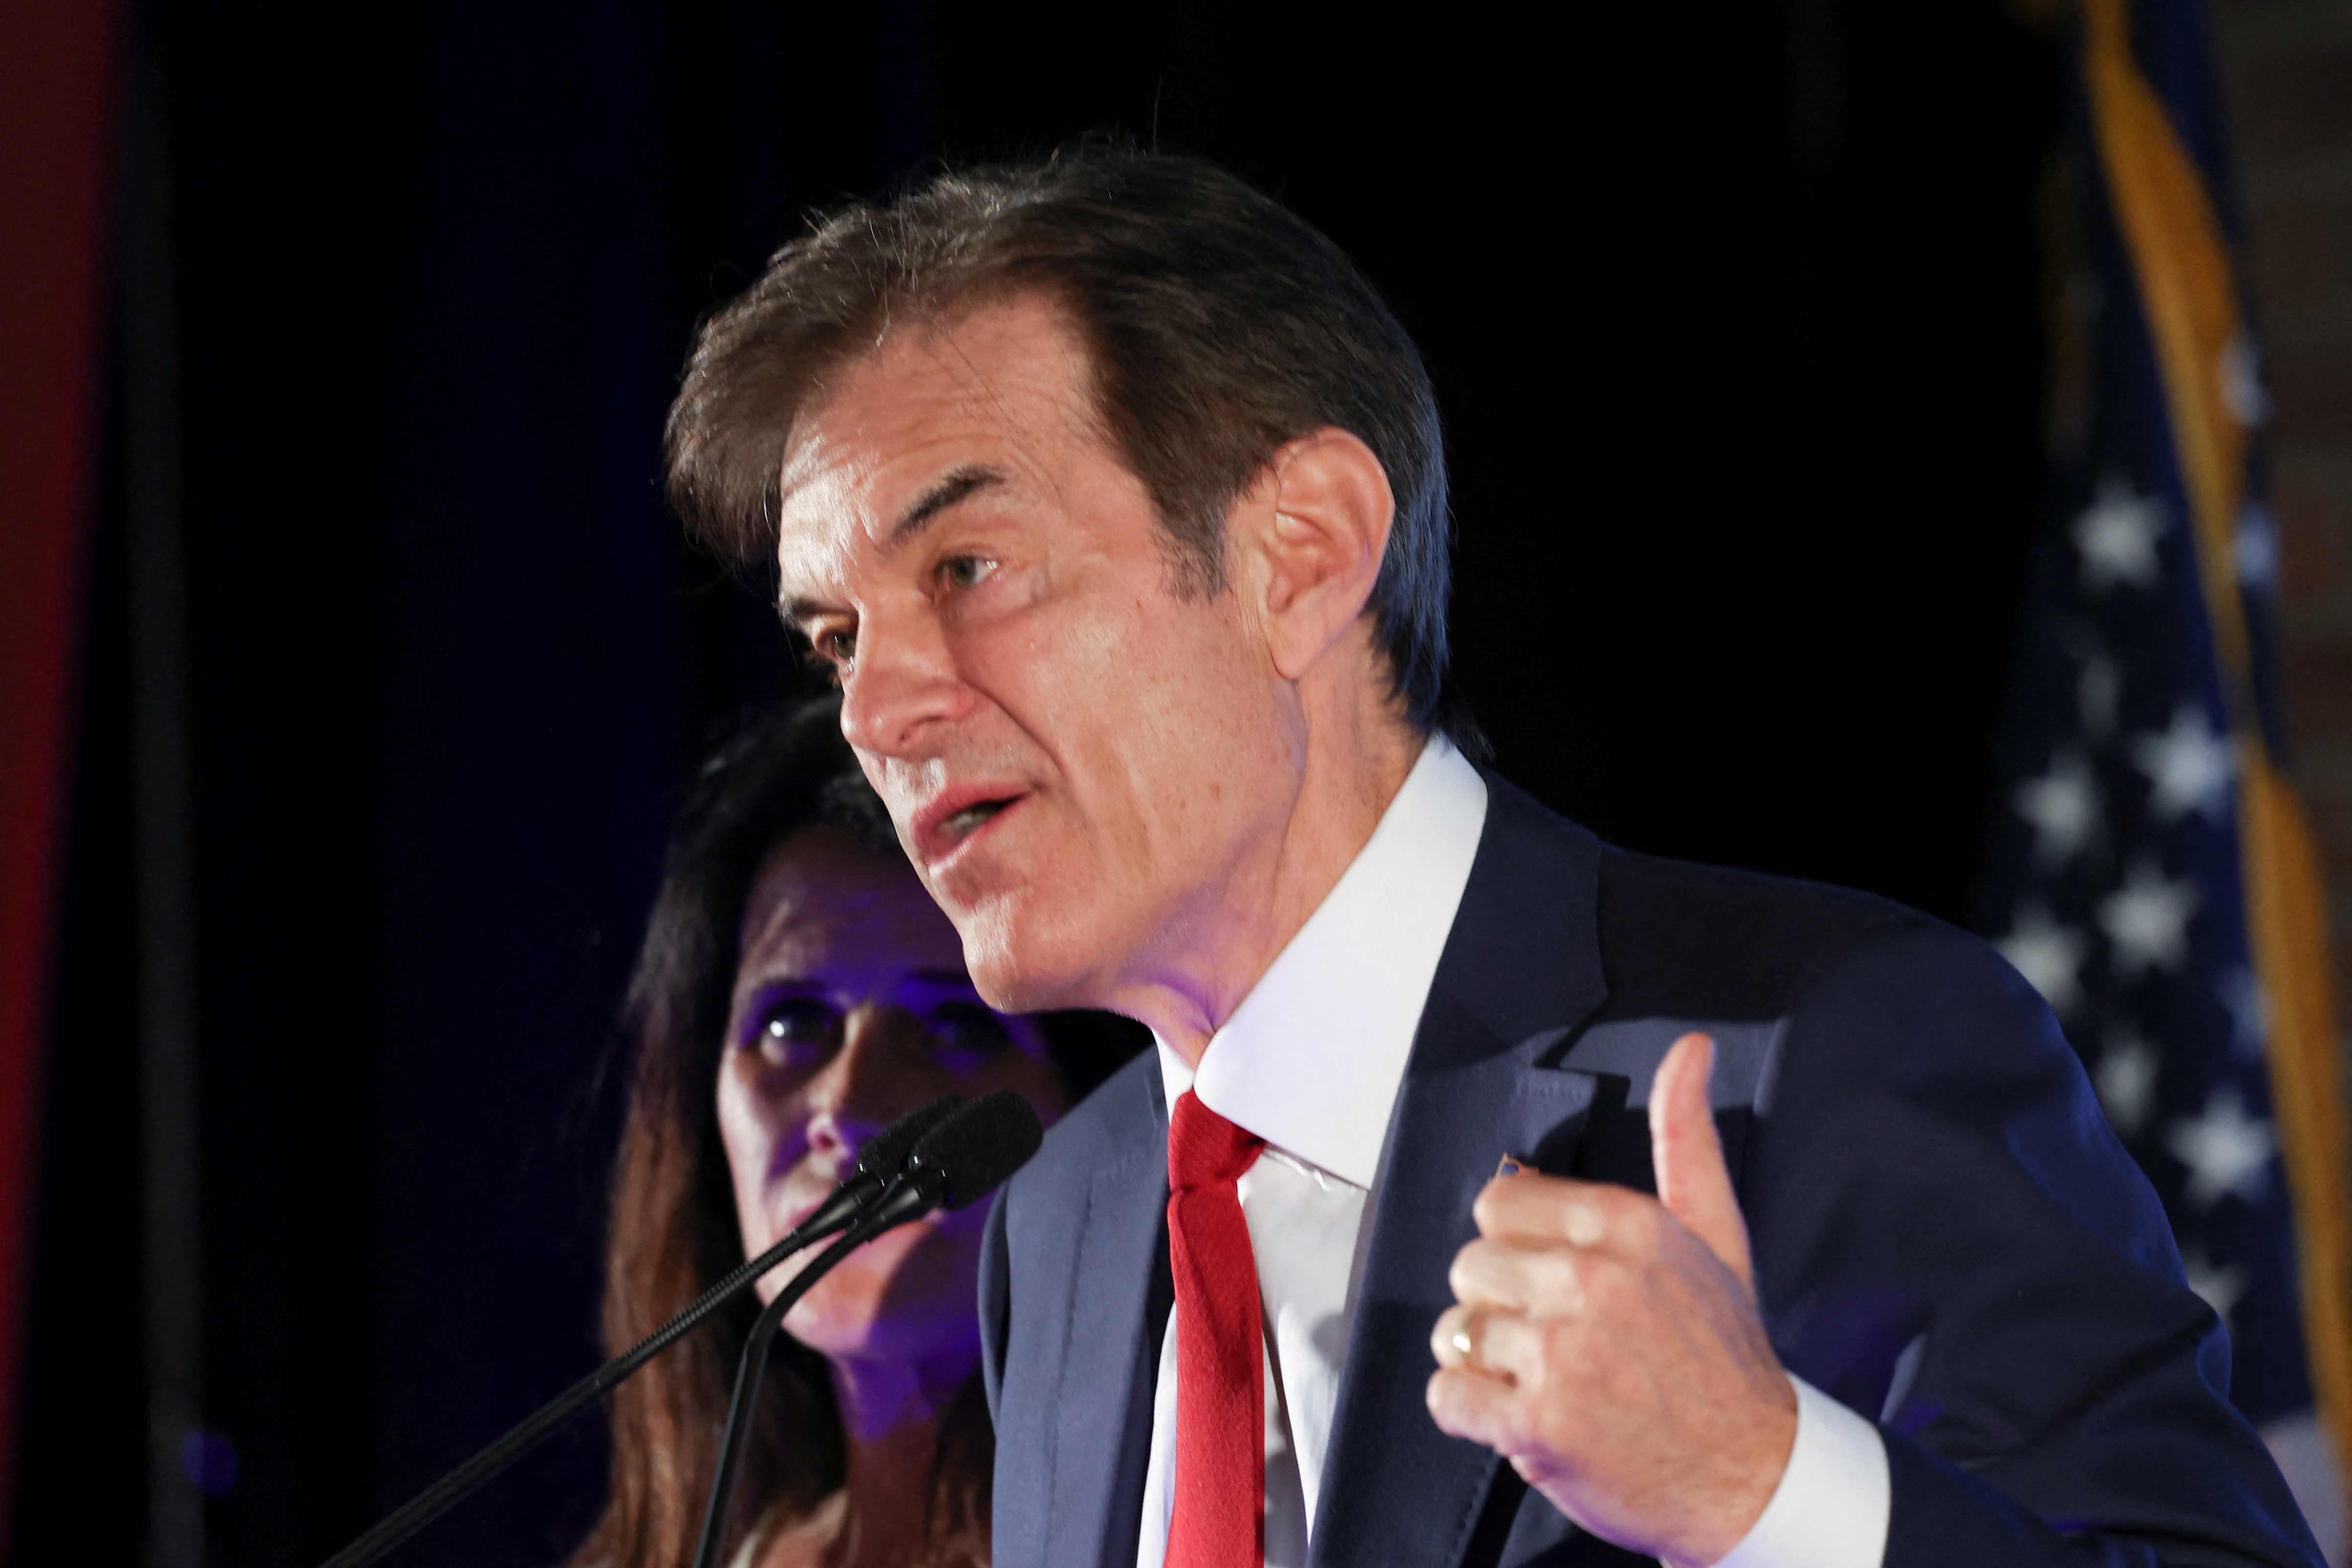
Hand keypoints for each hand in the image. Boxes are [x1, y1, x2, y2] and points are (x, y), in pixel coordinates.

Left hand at [1425, 1033, 1796, 1567]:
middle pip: (1468, 1267)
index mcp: (1625, 1225)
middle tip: (1556, 1343)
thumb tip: (1689, 1048)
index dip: (1517, 1248)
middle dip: (1500, 1308)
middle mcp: (1591, 1280)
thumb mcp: (1716, 1235)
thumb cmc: (1725, 1355)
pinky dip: (1473, 1416)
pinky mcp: (1538, 1424)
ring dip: (1489, 1367)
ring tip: (1549, 1384)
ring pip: (1454, 1334)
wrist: (1755, 1474)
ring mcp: (1562, 1354)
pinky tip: (1526, 1421)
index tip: (1556, 1282)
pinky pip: (1447, 1397)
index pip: (1498, 1203)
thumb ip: (1685, 1137)